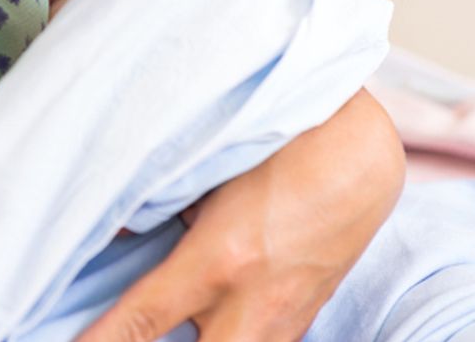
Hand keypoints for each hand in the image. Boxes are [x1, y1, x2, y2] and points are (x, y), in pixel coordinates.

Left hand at [76, 89, 404, 340]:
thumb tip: (115, 229)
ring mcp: (283, 321)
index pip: (140, 321)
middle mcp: (252, 305)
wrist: (360, 158)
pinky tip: (210, 321)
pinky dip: (225, 338)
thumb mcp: (211, 174)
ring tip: (176, 322)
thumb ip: (162, 207)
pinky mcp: (302, 323)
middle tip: (121, 335)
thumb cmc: (280, 152)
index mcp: (220, 260)